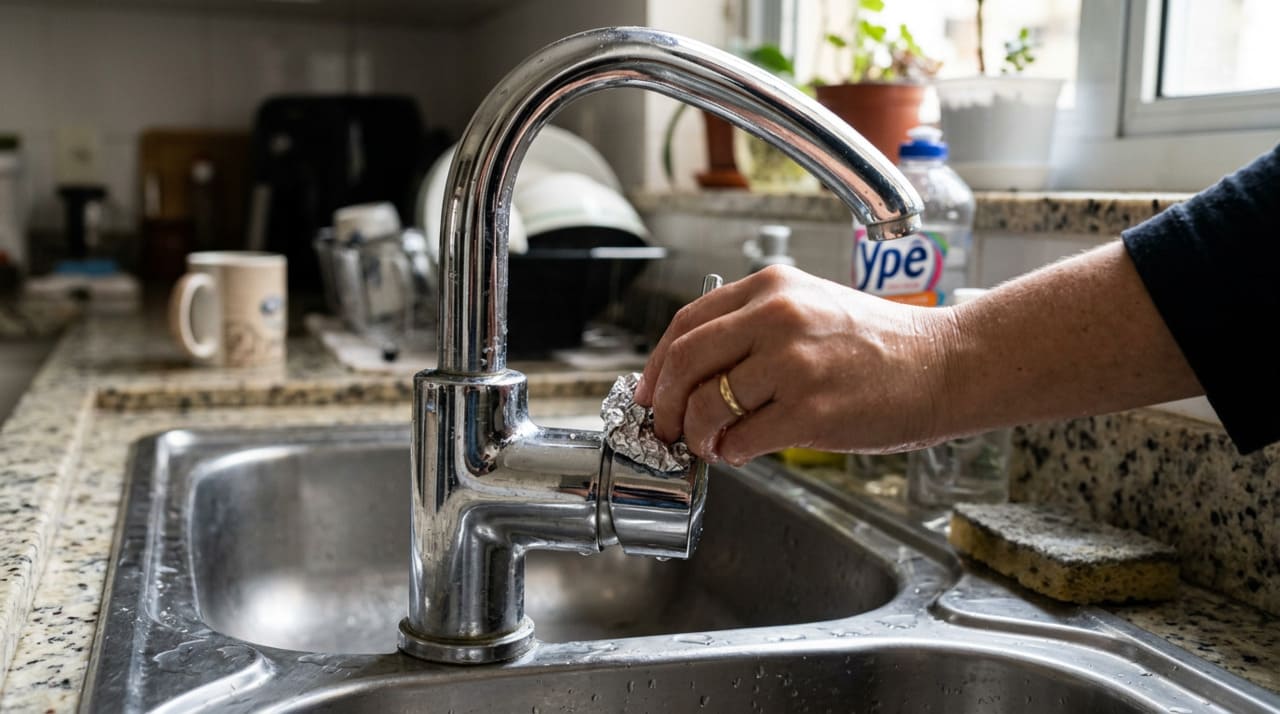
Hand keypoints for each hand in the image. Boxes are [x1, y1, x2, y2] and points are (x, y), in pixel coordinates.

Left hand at [633, 265, 958, 464]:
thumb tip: (695, 375)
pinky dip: (731, 453)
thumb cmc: (882, 344)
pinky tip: (742, 452)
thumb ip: (754, 328)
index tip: (649, 391)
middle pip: (684, 363)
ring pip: (707, 406)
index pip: (686, 323)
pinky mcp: (810, 411)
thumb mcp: (812, 307)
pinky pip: (742, 439)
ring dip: (696, 435)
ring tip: (710, 444)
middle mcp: (777, 317)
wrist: (946, 365)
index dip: (656, 364)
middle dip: (663, 404)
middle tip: (664, 428)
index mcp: (772, 287)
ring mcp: (793, 364)